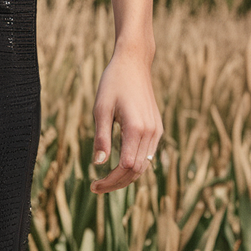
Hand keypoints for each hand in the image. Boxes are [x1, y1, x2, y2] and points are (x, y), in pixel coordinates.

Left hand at [90, 47, 162, 193]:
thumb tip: (99, 164)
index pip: (127, 167)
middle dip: (117, 183)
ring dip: (126, 177)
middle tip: (96, 188)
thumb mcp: (101, 109)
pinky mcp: (157, 128)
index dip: (111, 181)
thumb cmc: (113, 83)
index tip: (93, 185)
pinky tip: (118, 167)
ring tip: (105, 181)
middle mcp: (151, 132)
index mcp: (137, 128)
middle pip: (137, 171)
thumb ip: (101, 138)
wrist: (134, 63)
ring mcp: (157, 131)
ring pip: (144, 165)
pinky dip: (134, 165)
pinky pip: (147, 154)